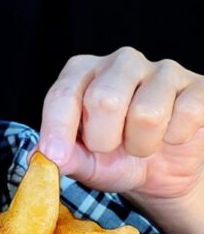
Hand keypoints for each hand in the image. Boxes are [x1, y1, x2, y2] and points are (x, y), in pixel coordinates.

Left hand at [38, 46, 203, 233]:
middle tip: (110, 148)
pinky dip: (175, 138)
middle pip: (104, 100)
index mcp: (83, 71)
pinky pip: (187, 114)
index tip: (54, 156)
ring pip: (146, 113)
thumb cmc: (114, 157)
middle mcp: (121, 61)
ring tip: (140, 146)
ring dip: (141, 145)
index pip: (63, 94)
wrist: (160, 172)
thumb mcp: (84, 162)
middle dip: (104, 140)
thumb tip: (44, 157)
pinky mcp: (198, 85)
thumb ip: (65, 158)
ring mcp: (162, 69)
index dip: (56, 129)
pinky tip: (170, 137)